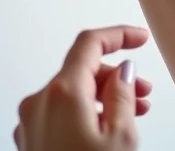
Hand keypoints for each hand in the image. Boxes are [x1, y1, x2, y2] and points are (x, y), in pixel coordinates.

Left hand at [14, 26, 151, 150]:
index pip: (91, 43)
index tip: (139, 37)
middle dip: (115, 75)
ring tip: (132, 113)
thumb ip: (122, 94)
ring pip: (71, 92)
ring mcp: (31, 123)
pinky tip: (106, 130)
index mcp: (61, 93)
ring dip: (103, 96)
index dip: (119, 34)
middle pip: (81, 69)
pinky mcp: (30, 143)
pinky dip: (85, 112)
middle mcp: (39, 102)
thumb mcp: (121, 137)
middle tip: (144, 91)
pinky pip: (60, 112)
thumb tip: (123, 71)